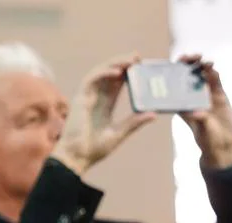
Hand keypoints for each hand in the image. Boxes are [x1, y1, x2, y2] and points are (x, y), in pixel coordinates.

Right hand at [51, 54, 156, 175]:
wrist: (77, 158)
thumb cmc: (94, 149)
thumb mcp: (118, 134)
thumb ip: (134, 123)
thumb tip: (153, 114)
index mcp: (105, 106)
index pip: (117, 84)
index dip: (127, 72)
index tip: (140, 64)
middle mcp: (96, 98)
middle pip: (109, 74)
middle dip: (122, 62)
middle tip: (137, 56)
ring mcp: (87, 97)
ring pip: (100, 72)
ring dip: (114, 63)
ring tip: (129, 59)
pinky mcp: (80, 99)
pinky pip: (92, 80)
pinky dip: (104, 73)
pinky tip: (117, 72)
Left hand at [177, 56, 231, 169]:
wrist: (223, 143)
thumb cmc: (208, 139)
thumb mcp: (203, 131)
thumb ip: (201, 121)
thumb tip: (198, 112)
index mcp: (181, 103)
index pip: (174, 83)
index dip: (173, 71)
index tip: (174, 64)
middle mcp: (191, 95)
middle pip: (187, 74)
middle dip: (187, 63)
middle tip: (190, 56)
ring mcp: (205, 93)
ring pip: (201, 74)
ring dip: (202, 65)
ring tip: (205, 61)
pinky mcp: (218, 93)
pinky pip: (215, 80)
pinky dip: (214, 73)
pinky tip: (213, 69)